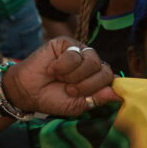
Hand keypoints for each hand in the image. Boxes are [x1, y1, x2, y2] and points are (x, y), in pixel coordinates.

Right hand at [4, 37, 119, 115]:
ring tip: (61, 79)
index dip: (99, 89)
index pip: (111, 80)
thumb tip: (118, 94)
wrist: (28, 91)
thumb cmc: (54, 98)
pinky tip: (52, 69)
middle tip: (69, 90)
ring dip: (74, 76)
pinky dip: (62, 67)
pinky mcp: (66, 43)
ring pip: (91, 62)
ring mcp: (80, 51)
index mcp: (97, 78)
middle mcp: (91, 63)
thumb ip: (98, 99)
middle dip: (86, 85)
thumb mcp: (78, 105)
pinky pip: (73, 55)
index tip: (84, 96)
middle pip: (104, 71)